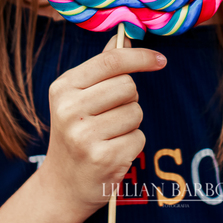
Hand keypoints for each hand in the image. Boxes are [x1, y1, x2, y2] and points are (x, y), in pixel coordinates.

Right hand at [37, 32, 166, 216]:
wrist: (62, 185)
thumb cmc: (76, 132)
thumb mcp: (77, 97)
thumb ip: (101, 67)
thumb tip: (122, 37)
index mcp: (63, 88)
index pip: (110, 61)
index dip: (140, 57)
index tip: (160, 60)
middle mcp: (69, 110)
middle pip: (128, 86)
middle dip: (129, 99)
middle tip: (110, 115)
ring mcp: (85, 136)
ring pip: (136, 112)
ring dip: (131, 123)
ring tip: (109, 135)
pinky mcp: (104, 158)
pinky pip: (139, 137)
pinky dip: (132, 144)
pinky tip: (113, 152)